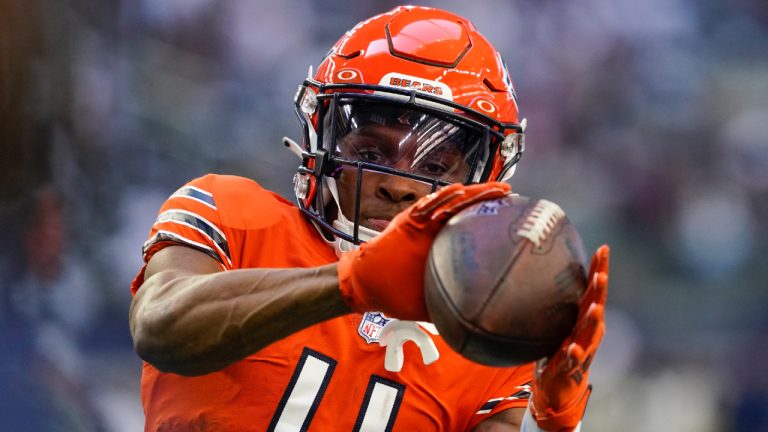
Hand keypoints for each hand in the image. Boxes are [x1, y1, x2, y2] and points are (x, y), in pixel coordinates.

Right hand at [337, 182, 511, 320]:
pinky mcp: (409, 222)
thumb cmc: (399, 293)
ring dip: (471, 194)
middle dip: (487, 199)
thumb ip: (454, 303)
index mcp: (444, 246)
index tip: (513, 215)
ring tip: (492, 188)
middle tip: (508, 192)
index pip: (472, 227)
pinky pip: (427, 207)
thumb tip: (479, 321)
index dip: (491, 219)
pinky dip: (442, 198)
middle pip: (466, 210)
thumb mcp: (434, 300)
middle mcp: (436, 231)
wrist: (369, 287)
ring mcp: (423, 224)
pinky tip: (457, 191)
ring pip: (451, 204)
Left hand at [531, 245, 608, 430]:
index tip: (603, 248)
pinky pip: (573, 359)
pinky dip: (574, 353)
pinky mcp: (572, 367)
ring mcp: (583, 349)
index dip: (600, 269)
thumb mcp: (555, 322)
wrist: (559, 387)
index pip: (593, 289)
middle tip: (602, 273)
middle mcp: (588, 331)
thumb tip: (532, 270)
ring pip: (591, 332)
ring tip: (596, 308)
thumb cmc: (557, 349)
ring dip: (593, 320)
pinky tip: (572, 347)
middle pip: (596, 306)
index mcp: (584, 317)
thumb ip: (551, 301)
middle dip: (600, 290)